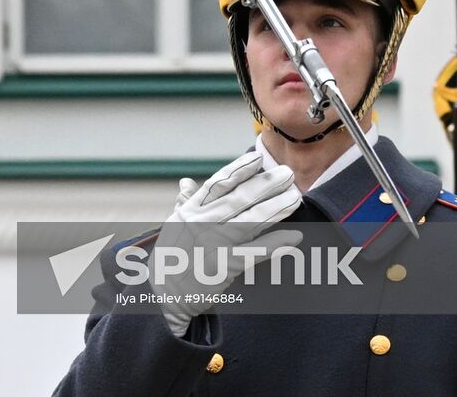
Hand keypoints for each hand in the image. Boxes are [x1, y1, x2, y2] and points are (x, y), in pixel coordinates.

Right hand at [149, 151, 302, 336]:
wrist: (162, 297)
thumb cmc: (170, 259)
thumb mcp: (173, 226)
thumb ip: (185, 203)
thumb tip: (185, 181)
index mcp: (191, 210)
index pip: (218, 184)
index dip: (239, 170)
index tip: (258, 158)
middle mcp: (203, 223)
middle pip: (240, 198)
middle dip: (266, 184)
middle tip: (287, 173)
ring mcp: (214, 244)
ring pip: (252, 220)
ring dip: (276, 208)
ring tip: (295, 197)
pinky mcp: (225, 267)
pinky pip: (256, 253)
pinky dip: (276, 244)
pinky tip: (294, 237)